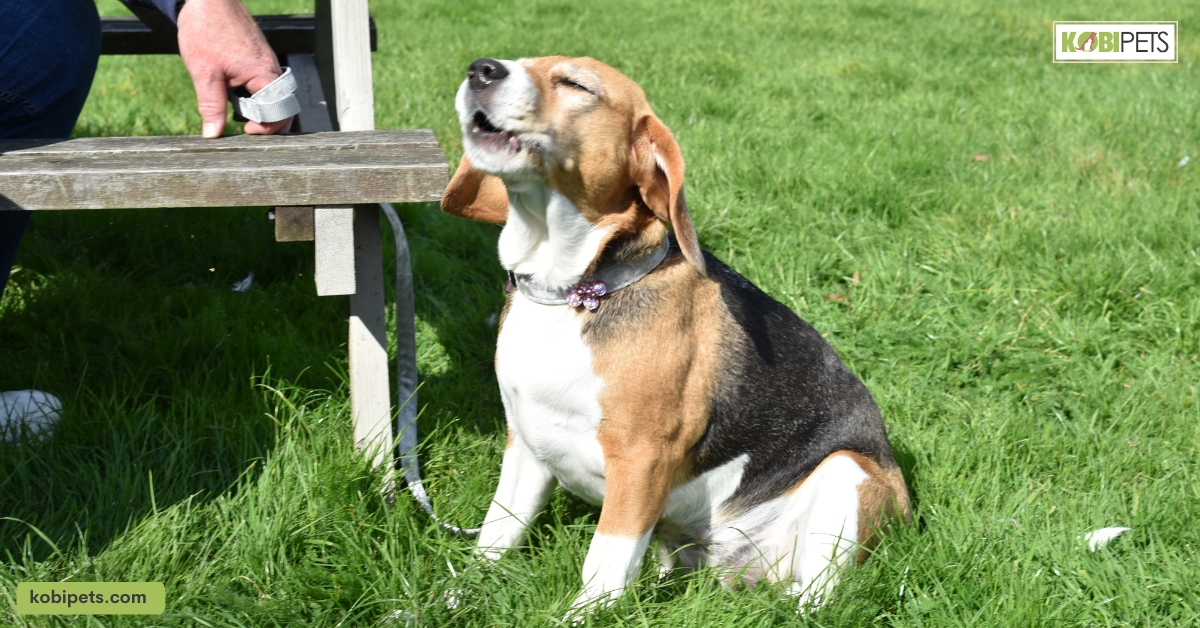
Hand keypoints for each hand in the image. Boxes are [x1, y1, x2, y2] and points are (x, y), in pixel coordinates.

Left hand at [177, 0, 293, 137]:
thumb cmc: (206, 29)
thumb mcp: (204, 74)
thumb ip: (211, 106)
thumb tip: (213, 133)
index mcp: (263, 74)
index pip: (281, 112)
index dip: (267, 128)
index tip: (246, 130)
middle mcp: (271, 68)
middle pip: (284, 105)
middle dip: (269, 121)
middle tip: (247, 127)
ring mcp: (268, 61)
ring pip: (274, 94)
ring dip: (259, 106)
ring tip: (236, 106)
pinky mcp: (259, 56)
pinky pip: (265, 81)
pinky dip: (255, 92)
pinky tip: (235, 89)